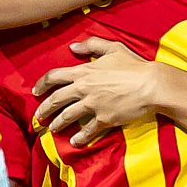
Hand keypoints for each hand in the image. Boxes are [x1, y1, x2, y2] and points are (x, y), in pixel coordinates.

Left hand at [32, 38, 162, 144]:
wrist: (152, 85)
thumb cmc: (134, 65)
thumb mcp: (113, 48)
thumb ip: (91, 45)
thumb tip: (73, 47)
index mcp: (84, 71)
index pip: (55, 76)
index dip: (42, 84)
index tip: (35, 91)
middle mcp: (84, 88)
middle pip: (56, 99)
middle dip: (44, 109)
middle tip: (38, 116)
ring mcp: (93, 105)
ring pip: (68, 116)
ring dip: (58, 124)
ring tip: (52, 129)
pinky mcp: (104, 119)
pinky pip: (88, 130)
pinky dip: (80, 138)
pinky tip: (75, 142)